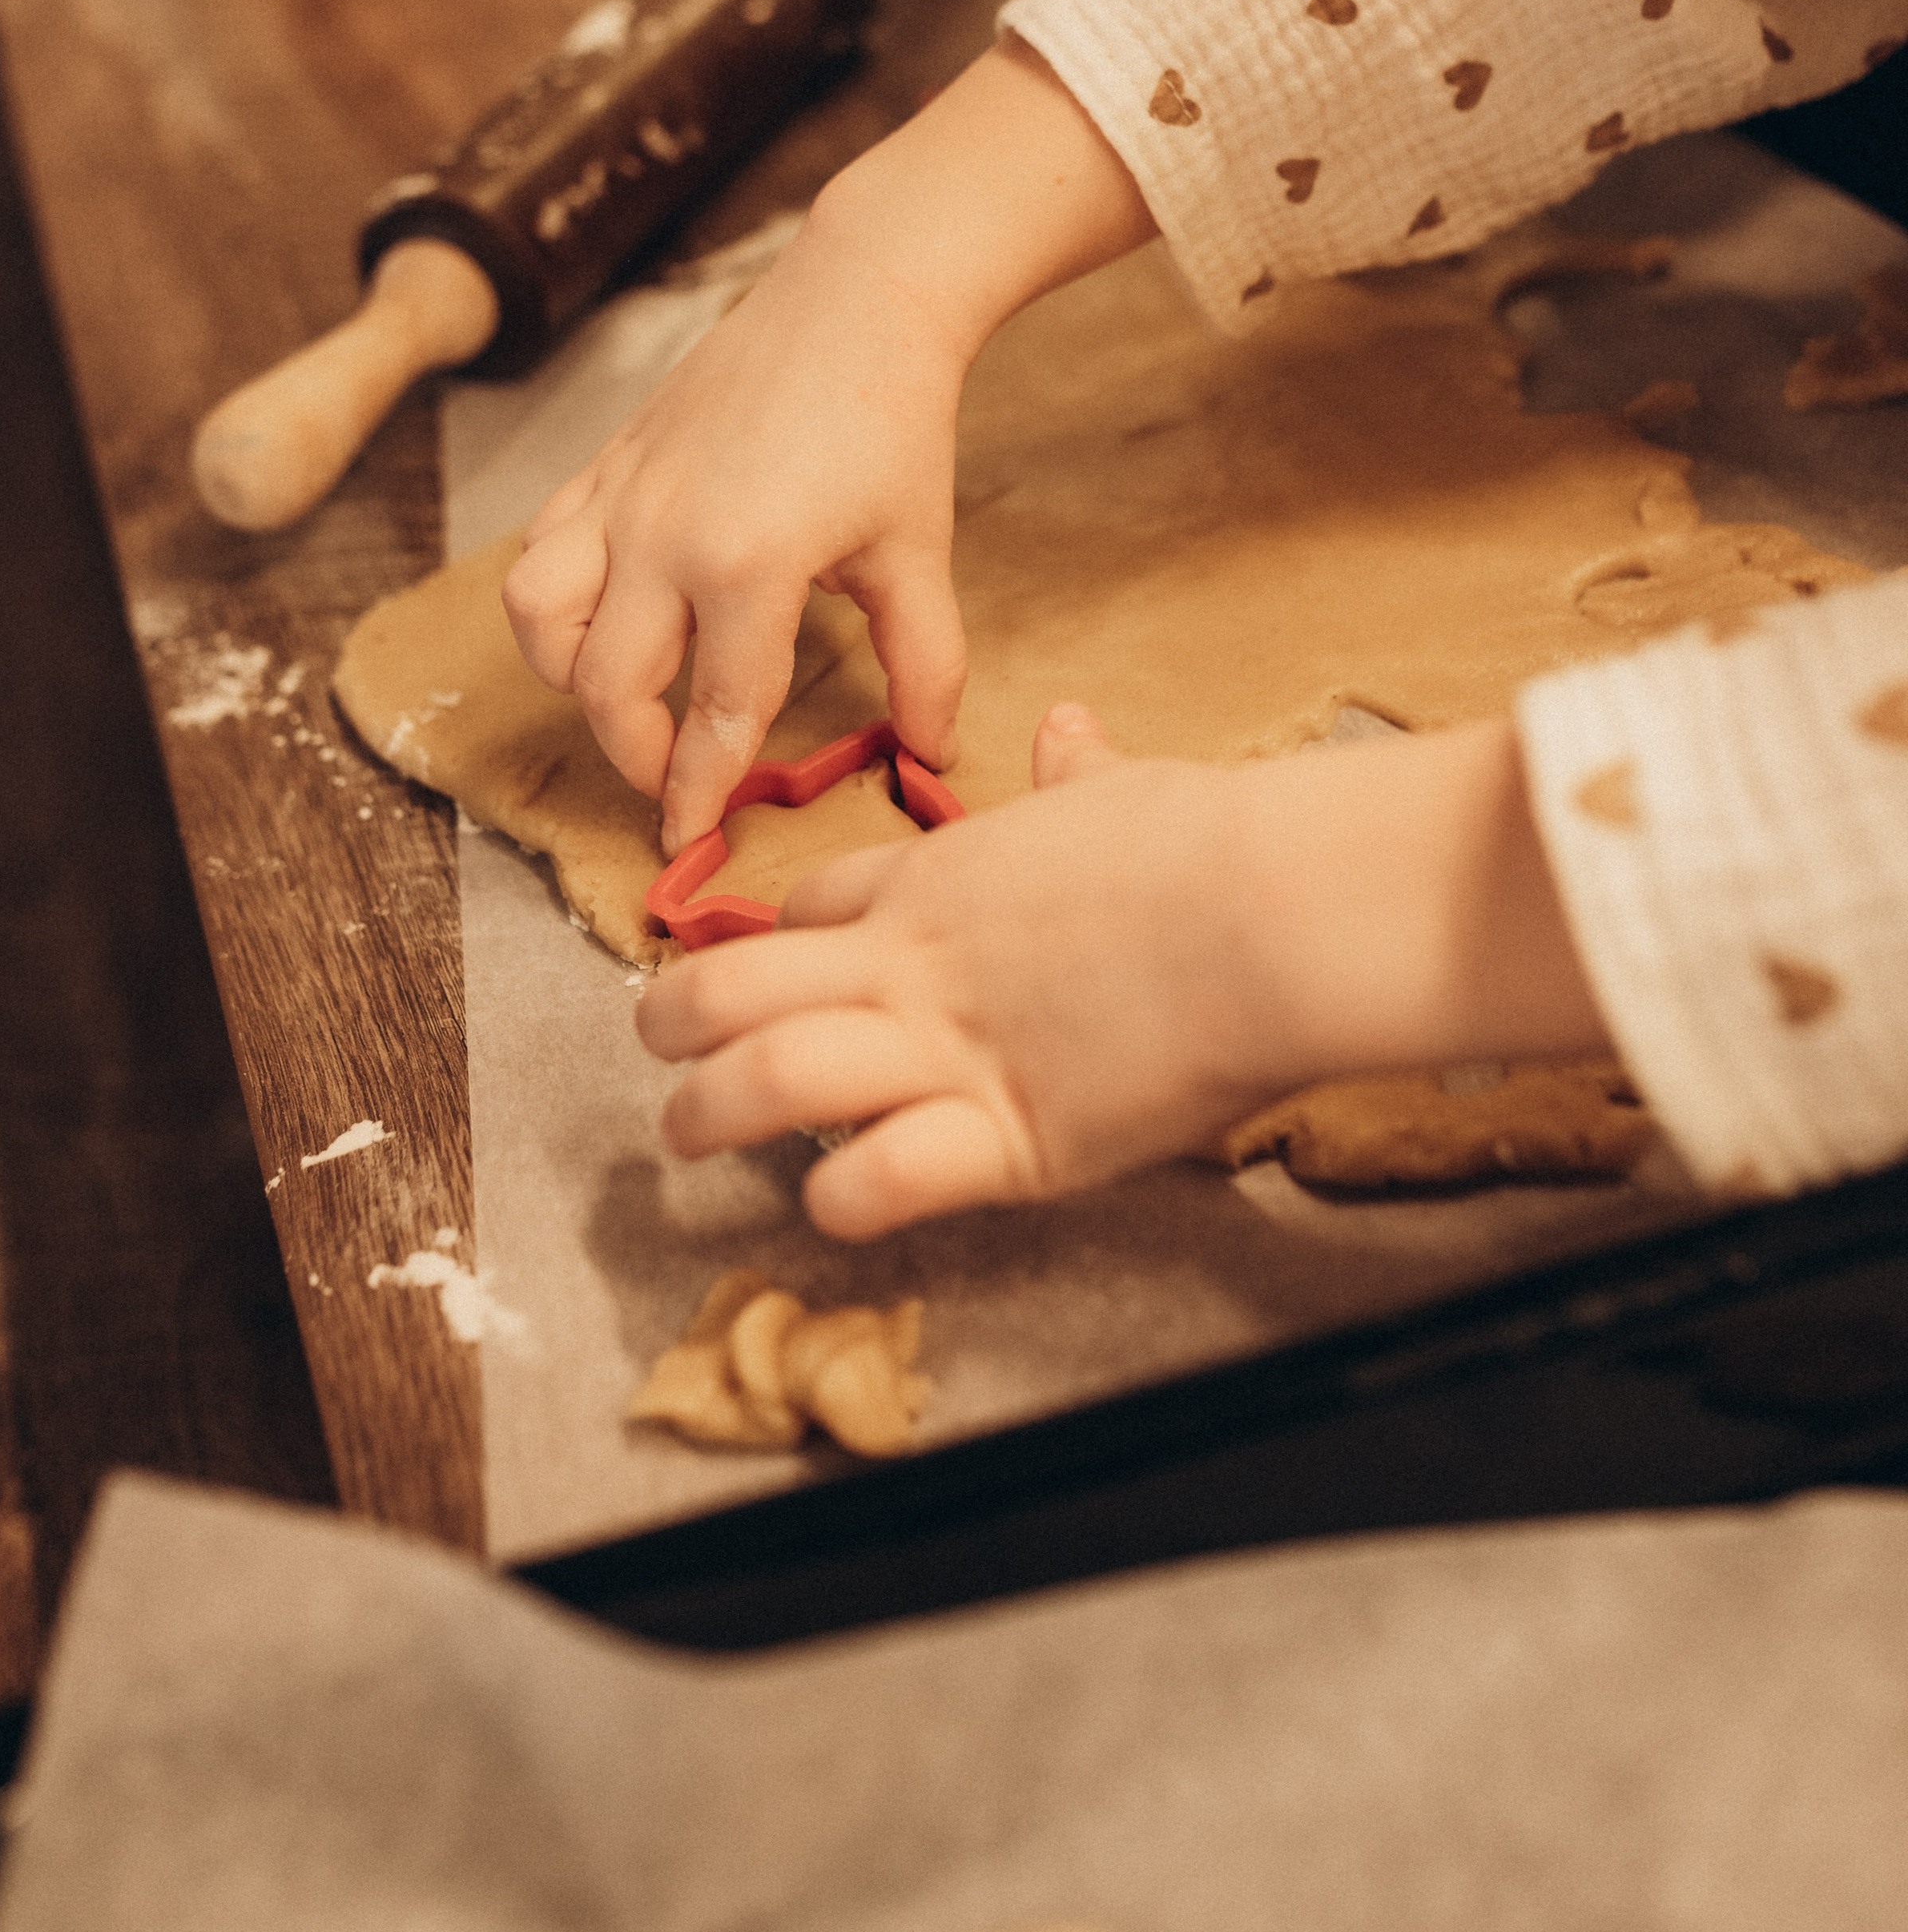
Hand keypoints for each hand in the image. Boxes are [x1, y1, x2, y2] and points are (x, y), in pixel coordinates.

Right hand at [502, 44, 1155, 850]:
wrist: (854, 299)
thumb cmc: (892, 425)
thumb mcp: (917, 554)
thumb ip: (926, 664)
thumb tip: (930, 755)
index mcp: (748, 566)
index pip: (714, 715)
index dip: (700, 794)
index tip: (689, 848)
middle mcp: (664, 535)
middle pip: (608, 689)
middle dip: (636, 756)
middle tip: (677, 780)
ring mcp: (623, 496)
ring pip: (539, 619)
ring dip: (571, 678)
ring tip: (629, 697)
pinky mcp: (605, 464)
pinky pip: (539, 551)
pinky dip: (551, 603)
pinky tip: (604, 619)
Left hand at [639, 707, 1606, 1239]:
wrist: (1273, 911)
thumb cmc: (1211, 844)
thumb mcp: (1124, 791)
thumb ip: (1080, 772)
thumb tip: (1068, 725)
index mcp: (942, 885)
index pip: (810, 911)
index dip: (771, 942)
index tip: (767, 968)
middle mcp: (918, 964)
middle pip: (740, 982)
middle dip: (676, 1018)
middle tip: (659, 1048)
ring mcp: (949, 1050)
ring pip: (768, 1076)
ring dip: (709, 1111)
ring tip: (686, 1133)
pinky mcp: (1006, 1136)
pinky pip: (880, 1176)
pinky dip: (839, 1199)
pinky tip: (829, 1206)